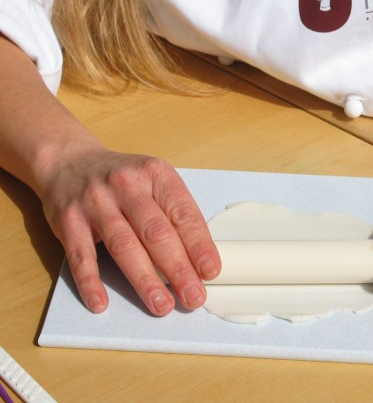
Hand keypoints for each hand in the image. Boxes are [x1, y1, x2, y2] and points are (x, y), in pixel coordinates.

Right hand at [39, 147, 220, 315]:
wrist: (68, 161)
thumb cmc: (122, 180)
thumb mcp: (154, 181)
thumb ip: (173, 213)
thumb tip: (198, 259)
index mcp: (156, 174)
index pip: (183, 213)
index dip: (199, 245)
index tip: (210, 271)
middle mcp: (127, 186)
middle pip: (156, 233)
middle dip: (178, 269)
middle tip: (192, 296)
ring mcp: (96, 203)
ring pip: (123, 247)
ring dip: (144, 280)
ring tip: (161, 305)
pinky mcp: (68, 221)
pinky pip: (81, 256)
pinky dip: (91, 282)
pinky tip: (102, 302)